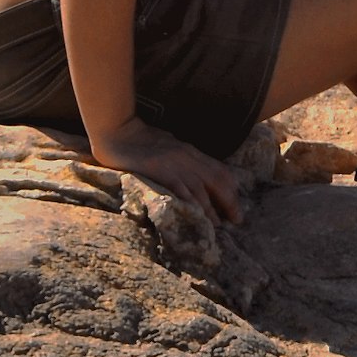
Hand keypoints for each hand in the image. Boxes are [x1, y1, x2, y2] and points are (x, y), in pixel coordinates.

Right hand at [91, 118, 242, 224]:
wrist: (119, 131)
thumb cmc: (142, 139)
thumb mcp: (170, 146)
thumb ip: (183, 158)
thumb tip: (197, 174)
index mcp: (191, 151)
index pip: (220, 170)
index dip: (232, 189)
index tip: (237, 205)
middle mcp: (187, 157)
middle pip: (216, 180)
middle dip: (229, 201)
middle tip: (236, 220)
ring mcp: (174, 163)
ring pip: (201, 188)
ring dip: (211, 209)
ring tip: (218, 225)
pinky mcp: (159, 170)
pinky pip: (179, 188)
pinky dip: (190, 203)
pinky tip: (195, 216)